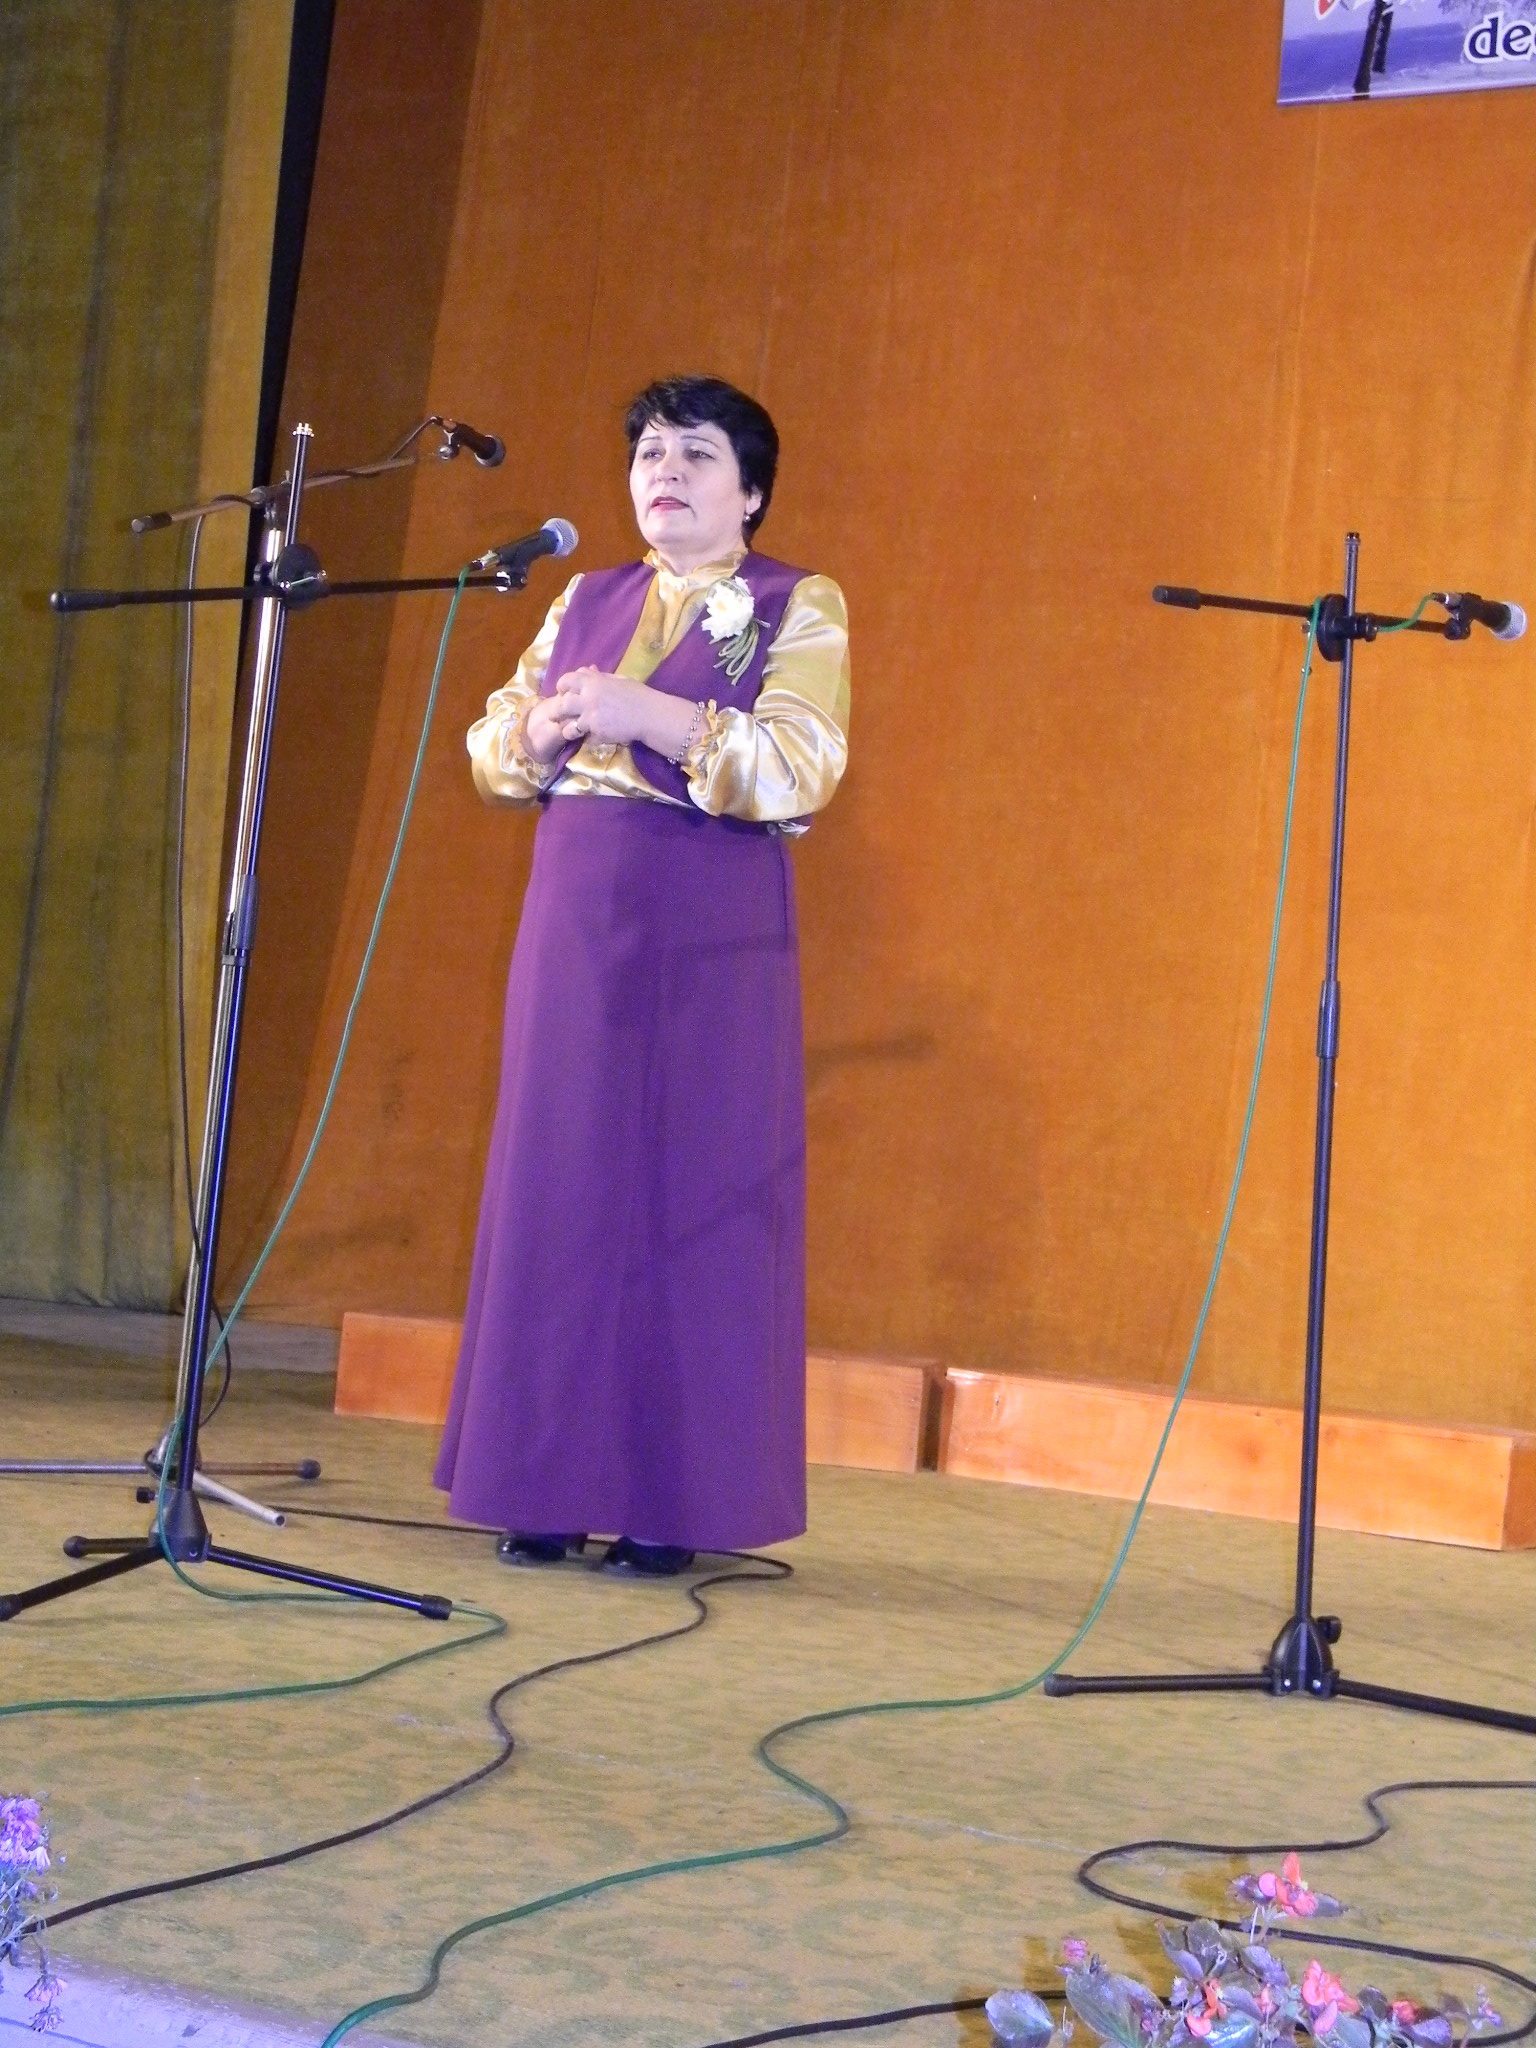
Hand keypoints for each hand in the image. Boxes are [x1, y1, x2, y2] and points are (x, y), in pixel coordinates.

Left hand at [525, 668, 702, 761]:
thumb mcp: (618, 680)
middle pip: (561, 706)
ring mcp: (591, 718)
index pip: (566, 681)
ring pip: (568, 727)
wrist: (650, 715)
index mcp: (593, 682)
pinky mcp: (597, 734)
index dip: (562, 687)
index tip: (564, 692)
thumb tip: (585, 670)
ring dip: (568, 730)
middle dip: (556, 712)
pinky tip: (594, 737)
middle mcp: (588, 699)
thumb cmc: (638, 695)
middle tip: (556, 716)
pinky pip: (586, 738)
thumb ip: (599, 677)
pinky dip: (588, 739)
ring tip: (571, 731)